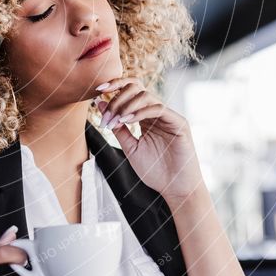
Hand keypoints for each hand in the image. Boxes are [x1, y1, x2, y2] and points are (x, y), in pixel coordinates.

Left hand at [94, 77, 204, 204]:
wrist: (175, 188)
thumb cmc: (154, 170)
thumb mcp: (130, 146)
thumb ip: (117, 126)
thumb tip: (101, 104)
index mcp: (145, 116)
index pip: (130, 91)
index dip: (114, 86)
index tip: (97, 91)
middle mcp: (157, 112)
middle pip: (137, 87)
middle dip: (117, 96)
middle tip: (106, 114)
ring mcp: (169, 116)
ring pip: (146, 96)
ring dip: (126, 105)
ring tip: (116, 120)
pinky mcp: (179, 123)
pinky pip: (158, 109)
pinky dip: (140, 112)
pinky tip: (127, 120)